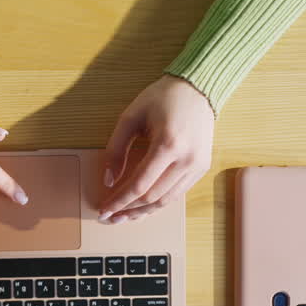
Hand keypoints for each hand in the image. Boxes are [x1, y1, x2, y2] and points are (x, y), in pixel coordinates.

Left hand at [100, 75, 214, 223]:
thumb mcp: (130, 117)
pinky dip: (158, 203)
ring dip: (142, 212)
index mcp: (168, 144)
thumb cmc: (163, 98)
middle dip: (128, 210)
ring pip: (166, 201)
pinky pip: (177, 194)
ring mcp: (197, 165)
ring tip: (123, 216)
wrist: (198, 89)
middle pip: (152, 197)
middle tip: (109, 216)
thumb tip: (108, 180)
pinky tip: (142, 207)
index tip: (104, 209)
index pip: (139, 185)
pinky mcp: (201, 168)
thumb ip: (115, 149)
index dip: (119, 201)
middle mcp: (187, 158)